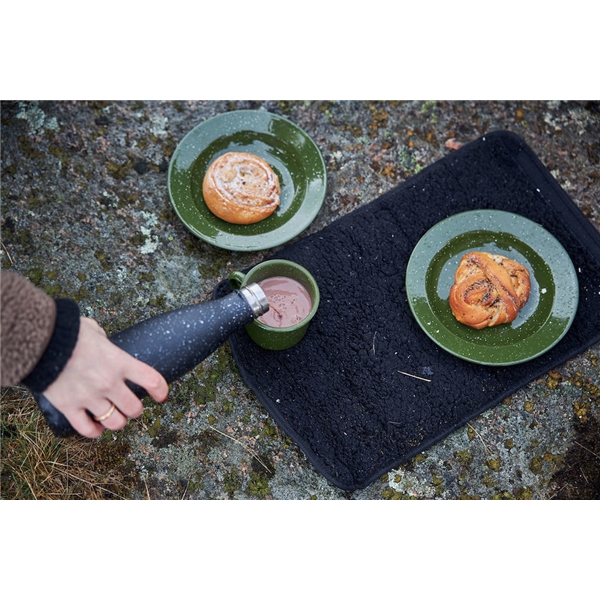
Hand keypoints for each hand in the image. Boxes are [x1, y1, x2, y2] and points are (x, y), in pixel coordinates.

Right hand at [43, 317, 168, 437]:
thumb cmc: (68, 332)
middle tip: (131, 406)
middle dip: (135, 409)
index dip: (161, 390)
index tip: (162, 395)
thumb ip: (103, 339)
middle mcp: (108, 382)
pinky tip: (96, 427)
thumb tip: (101, 340)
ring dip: (118, 421)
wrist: (38, 341)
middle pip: (135, 408)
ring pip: (115, 422)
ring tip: (114, 417)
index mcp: (119, 362)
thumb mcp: (94, 330)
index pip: (152, 380)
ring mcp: (90, 397)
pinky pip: (87, 430)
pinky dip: (95, 432)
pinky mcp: (69, 407)